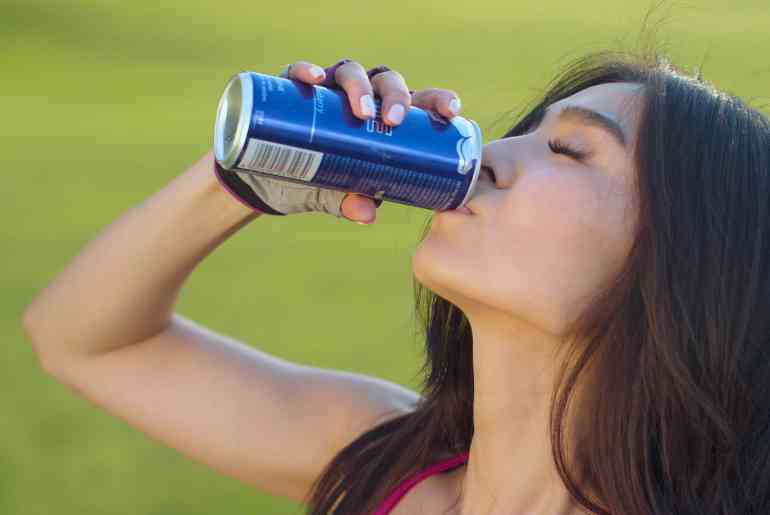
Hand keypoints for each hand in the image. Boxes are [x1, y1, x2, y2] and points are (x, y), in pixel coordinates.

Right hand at [280, 58, 462, 221]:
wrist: (270, 183)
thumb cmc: (318, 183)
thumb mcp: (338, 195)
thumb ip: (353, 201)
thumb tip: (366, 215)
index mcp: (384, 117)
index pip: (419, 101)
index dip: (437, 100)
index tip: (451, 111)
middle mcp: (361, 96)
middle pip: (386, 81)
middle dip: (395, 96)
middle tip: (393, 121)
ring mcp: (327, 90)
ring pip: (349, 71)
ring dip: (358, 86)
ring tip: (359, 111)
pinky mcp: (292, 89)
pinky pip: (298, 72)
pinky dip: (305, 71)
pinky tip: (312, 79)